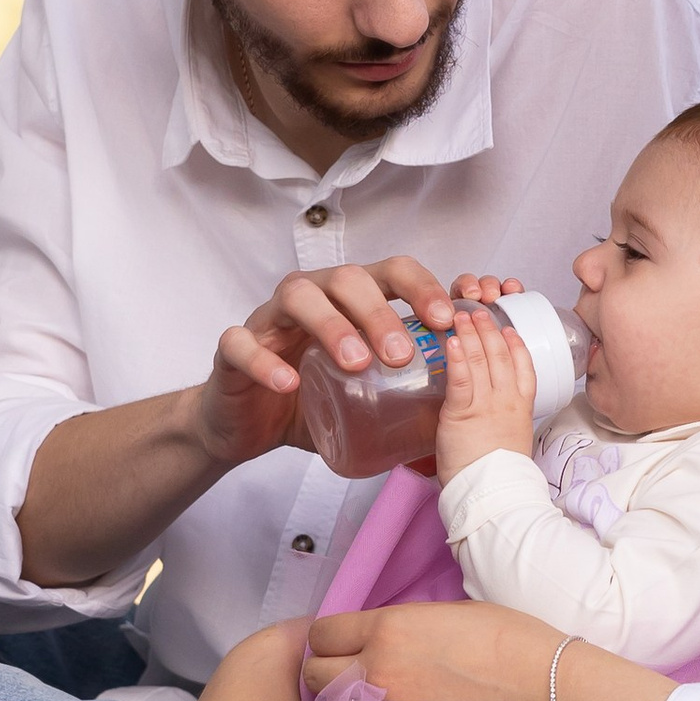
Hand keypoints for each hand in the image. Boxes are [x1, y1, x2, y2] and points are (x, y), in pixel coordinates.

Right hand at [192, 258, 465, 465]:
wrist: (247, 427)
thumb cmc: (310, 400)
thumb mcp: (365, 394)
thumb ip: (408, 392)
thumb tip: (466, 407)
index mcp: (349, 300)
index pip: (391, 272)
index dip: (421, 288)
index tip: (446, 320)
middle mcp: (312, 297)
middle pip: (347, 278)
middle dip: (380, 311)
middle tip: (403, 355)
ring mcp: (269, 319)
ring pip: (298, 296)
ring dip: (332, 326)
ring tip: (356, 364)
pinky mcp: (232, 349)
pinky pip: (242, 343)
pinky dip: (266, 361)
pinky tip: (290, 383)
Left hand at [307, 600, 672, 700]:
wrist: (550, 696)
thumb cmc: (514, 644)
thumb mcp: (451, 614)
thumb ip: (405, 625)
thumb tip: (385, 636)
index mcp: (389, 627)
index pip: (322, 632)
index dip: (332, 638)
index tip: (347, 644)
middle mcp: (377, 670)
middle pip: (313, 674)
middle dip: (327, 673)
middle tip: (353, 675)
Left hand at [435, 308, 537, 479]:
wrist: (492, 493)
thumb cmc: (499, 478)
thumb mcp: (511, 444)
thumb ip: (500, 425)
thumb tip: (486, 423)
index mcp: (521, 409)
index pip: (524, 368)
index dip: (516, 345)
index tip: (508, 329)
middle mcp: (506, 402)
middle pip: (500, 356)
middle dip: (488, 329)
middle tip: (479, 311)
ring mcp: (486, 405)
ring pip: (481, 361)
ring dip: (471, 334)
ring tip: (462, 315)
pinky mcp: (462, 413)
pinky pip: (460, 378)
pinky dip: (457, 357)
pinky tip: (454, 340)